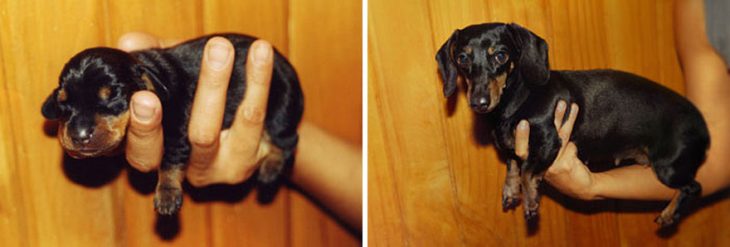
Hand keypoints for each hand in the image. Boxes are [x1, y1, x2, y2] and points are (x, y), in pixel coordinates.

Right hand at [119, 32, 274, 185]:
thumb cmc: (191, 101)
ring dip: (249, 81)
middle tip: (216, 49)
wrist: (247, 124)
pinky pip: (264, 116)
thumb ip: (149, 62)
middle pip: (202, 137)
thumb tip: (129, 43)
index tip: (144, 97)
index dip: (144, 130)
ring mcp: (232, 165)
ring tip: (244, 46)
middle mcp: (196, 168)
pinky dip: (263, 82)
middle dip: (211, 90)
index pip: (145, 155)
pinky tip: (262, 54)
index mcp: (161, 156)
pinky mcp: (262, 155)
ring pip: (243, 125)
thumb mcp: (168, 82)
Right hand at [514, 101, 597, 199]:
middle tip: (556, 105)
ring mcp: (552, 166)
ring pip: (561, 137)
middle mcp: (539, 166)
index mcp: (531, 163)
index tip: (522, 122)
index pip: (521, 149)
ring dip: (566, 119)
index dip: (520, 137)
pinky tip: (574, 139)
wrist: (580, 187)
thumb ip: (543, 146)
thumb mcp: (548, 159)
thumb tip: (545, 120)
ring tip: (569, 105)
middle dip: (551, 121)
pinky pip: (571, 146)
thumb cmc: (561, 169)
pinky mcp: (566, 166)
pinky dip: (573, 144)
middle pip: (541, 140)